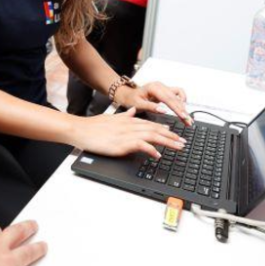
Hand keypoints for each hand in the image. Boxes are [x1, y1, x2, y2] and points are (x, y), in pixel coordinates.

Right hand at [70, 107, 185, 159]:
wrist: (81, 129)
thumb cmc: (94, 126)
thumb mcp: (112, 117)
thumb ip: (125, 115)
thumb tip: (134, 111)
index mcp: (129, 120)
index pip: (152, 124)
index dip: (165, 129)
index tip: (175, 134)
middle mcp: (131, 125)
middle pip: (156, 130)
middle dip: (172, 136)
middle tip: (184, 142)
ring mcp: (127, 134)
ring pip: (153, 136)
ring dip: (168, 142)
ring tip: (179, 147)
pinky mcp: (122, 143)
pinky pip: (141, 145)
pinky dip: (151, 149)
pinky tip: (158, 155)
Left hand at [116, 81, 190, 124]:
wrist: (129, 95)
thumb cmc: (131, 99)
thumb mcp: (138, 104)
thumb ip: (151, 107)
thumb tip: (163, 111)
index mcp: (153, 88)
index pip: (168, 99)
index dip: (177, 108)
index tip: (183, 116)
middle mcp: (160, 86)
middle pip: (175, 98)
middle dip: (183, 111)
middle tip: (189, 121)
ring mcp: (164, 87)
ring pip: (178, 97)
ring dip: (184, 107)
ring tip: (187, 118)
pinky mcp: (166, 90)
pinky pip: (178, 93)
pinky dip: (182, 100)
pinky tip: (182, 108)